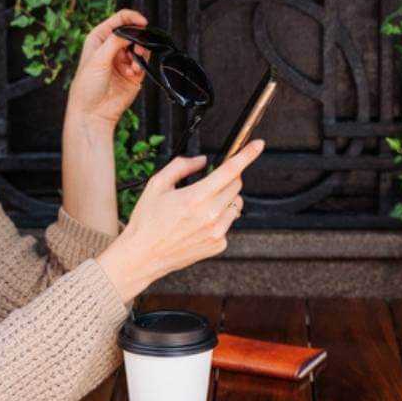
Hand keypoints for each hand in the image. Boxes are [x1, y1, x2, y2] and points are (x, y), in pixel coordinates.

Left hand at [65, 10, 148, 127]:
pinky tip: (133, 72)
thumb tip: (133, 30)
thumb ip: (115, 41)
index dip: (132, 18)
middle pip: (133, 32)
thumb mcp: (98, 58)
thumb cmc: (88, 85)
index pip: (119, 20)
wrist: (93, 112)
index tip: (143, 22)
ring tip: (135, 63)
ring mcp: (123, 60)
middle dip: (138, 38)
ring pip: (140, 47)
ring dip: (140, 53)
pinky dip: (141, 65)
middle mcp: (112, 47)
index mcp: (99, 38)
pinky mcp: (133, 73)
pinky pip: (144, 62)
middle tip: (138, 49)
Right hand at [96, 139, 265, 301]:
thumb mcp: (157, 185)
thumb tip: (202, 160)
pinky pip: (229, 223)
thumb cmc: (147, 221)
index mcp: (195, 198)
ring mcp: (217, 232)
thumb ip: (181, 166)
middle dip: (226, 179)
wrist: (143, 255)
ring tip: (200, 207)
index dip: (247, 154)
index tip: (258, 145)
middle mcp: (210, 216)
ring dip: (224, 200)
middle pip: (236, 185)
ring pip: (236, 204)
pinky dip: (219, 219)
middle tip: (207, 184)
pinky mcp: (219, 244)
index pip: (230, 170)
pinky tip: (199, 224)